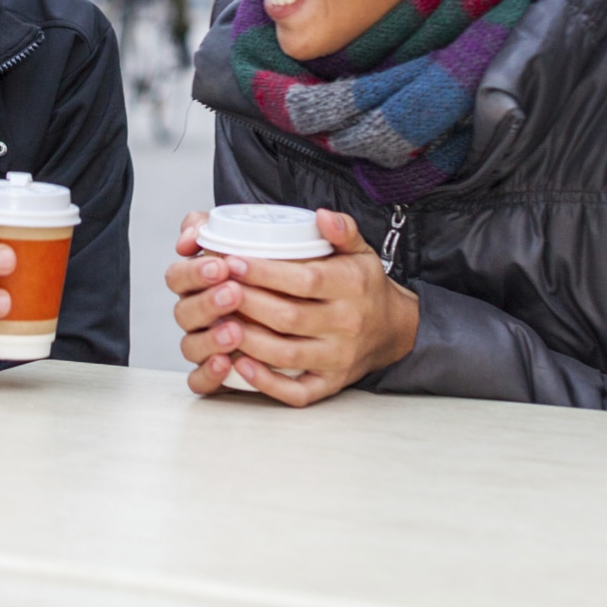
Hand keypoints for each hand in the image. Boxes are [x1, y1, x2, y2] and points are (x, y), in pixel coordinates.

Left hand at [165, 208, 417, 405]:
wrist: (393, 330)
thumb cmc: (364, 286)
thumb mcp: (360, 251)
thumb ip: (342, 229)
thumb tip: (321, 215)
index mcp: (351, 286)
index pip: (304, 280)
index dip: (264, 273)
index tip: (231, 261)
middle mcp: (347, 324)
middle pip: (288, 318)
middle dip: (246, 303)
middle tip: (213, 290)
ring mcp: (338, 358)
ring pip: (286, 355)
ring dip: (247, 340)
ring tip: (217, 321)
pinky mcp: (330, 384)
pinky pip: (297, 391)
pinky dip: (266, 382)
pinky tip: (239, 364)